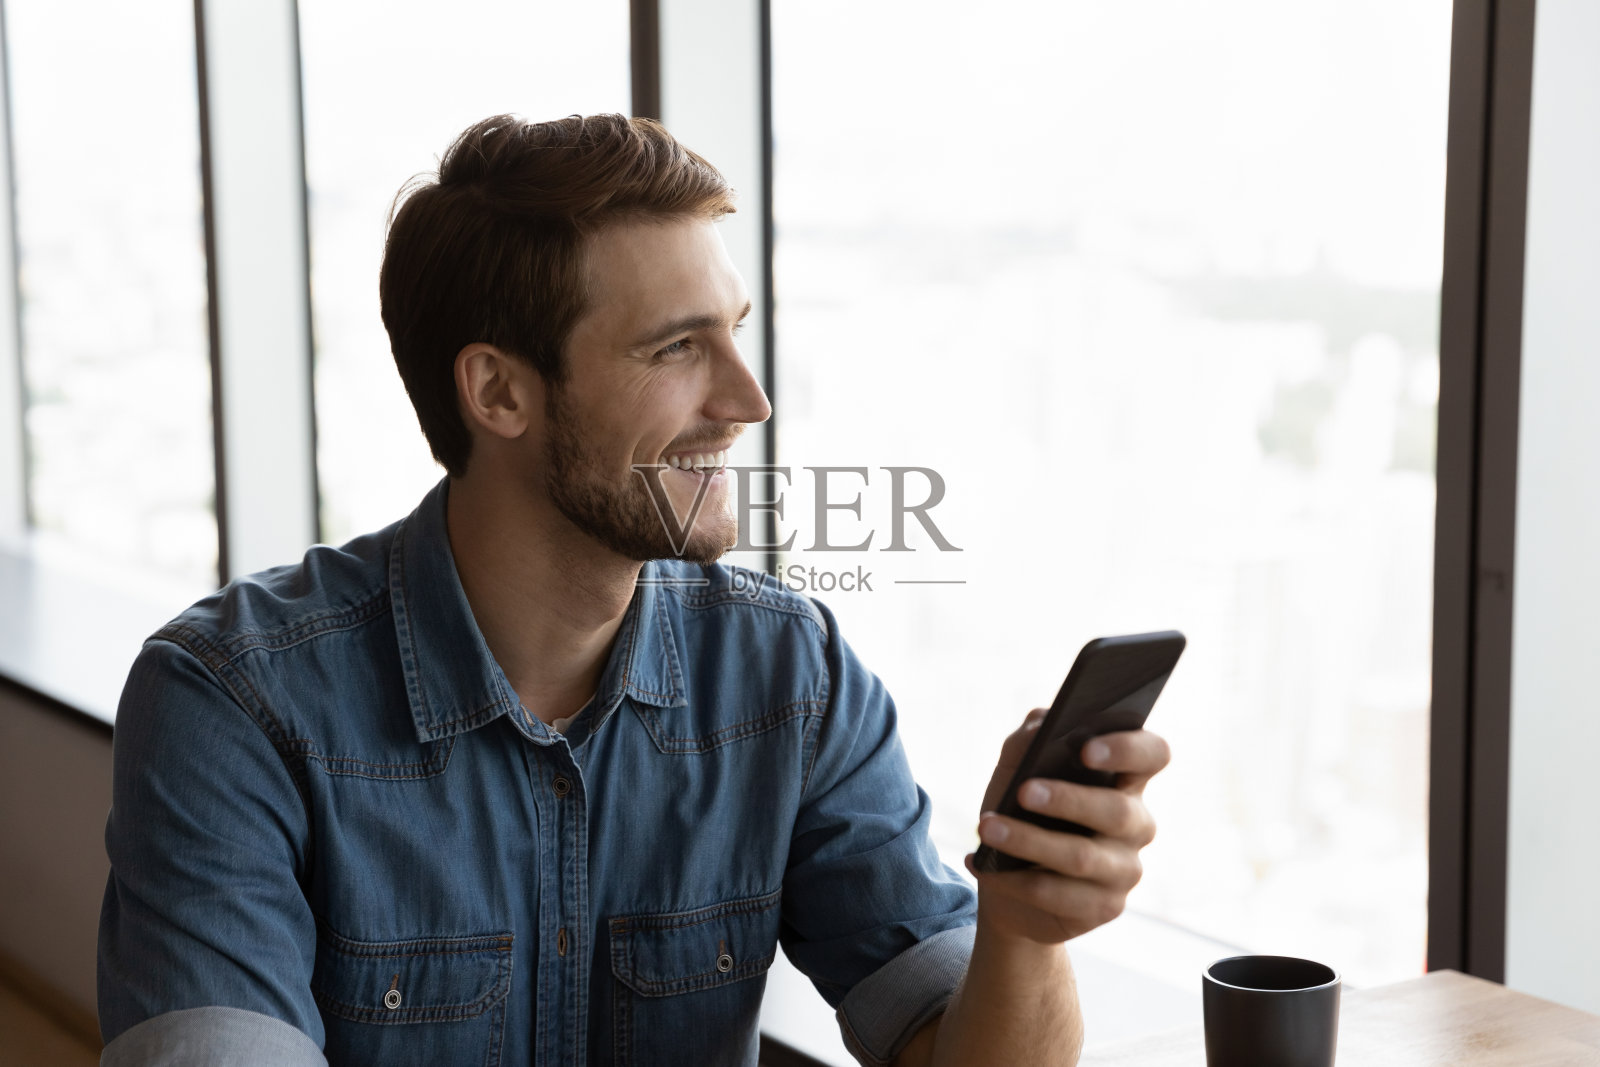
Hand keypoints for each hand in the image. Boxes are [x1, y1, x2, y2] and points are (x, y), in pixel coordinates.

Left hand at [965, 708, 1170, 944]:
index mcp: (1126, 779)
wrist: (1009, 882)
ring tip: (987, 828)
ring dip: (1029, 841)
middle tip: (1023, 791)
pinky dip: (1013, 880)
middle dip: (1067, 800)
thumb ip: (1029, 741)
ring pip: (1082, 857)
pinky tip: (982, 864)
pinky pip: (1058, 895)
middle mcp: (1137, 823)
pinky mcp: (1105, 906)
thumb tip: (1041, 723)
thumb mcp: (1017, 771)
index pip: (1153, 754)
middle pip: (1117, 811)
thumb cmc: (1022, 813)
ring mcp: (1125, 869)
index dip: (1128, 748)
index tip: (1086, 748)